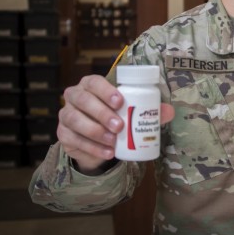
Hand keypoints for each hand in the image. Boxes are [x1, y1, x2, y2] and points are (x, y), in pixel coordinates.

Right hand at [57, 74, 173, 173]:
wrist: (99, 140)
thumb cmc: (116, 117)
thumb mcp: (131, 112)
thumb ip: (150, 110)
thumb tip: (169, 111)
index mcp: (90, 85)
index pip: (94, 82)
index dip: (105, 90)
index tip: (120, 102)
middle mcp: (74, 96)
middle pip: (83, 100)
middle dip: (101, 113)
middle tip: (119, 126)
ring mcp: (66, 115)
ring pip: (75, 120)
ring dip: (95, 131)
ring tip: (113, 141)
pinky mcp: (63, 134)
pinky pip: (73, 140)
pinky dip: (92, 147)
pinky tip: (107, 152)